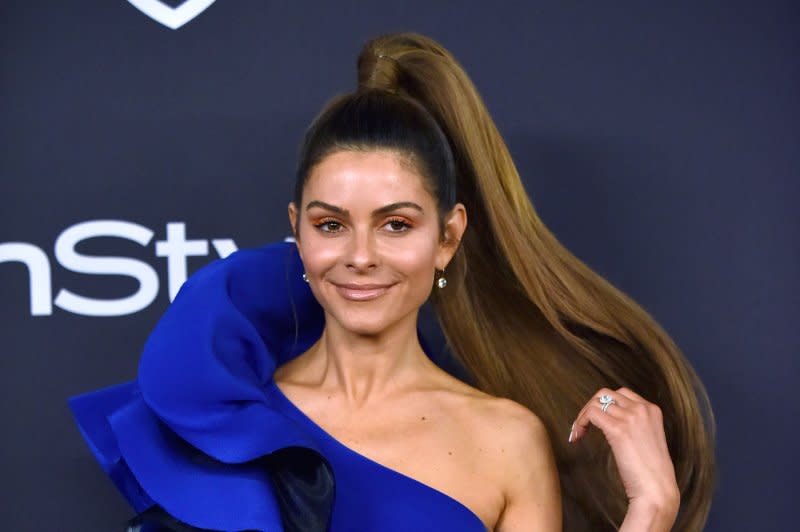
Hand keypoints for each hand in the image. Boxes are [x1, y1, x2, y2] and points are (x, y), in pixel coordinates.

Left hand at [569, 387, 679, 530]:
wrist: (657, 490)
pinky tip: (577, 436)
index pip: (621, 393)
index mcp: (652, 410)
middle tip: (583, 426)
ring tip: (578, 434)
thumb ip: (635, 425)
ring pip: (596, 402)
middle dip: (590, 407)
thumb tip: (611, 421)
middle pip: (606, 394)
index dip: (604, 404)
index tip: (596, 421)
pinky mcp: (618, 429)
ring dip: (582, 417)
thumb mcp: (647, 439)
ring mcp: (631, 417)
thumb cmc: (651, 473)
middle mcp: (642, 409)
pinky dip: (580, 422)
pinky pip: (591, 414)